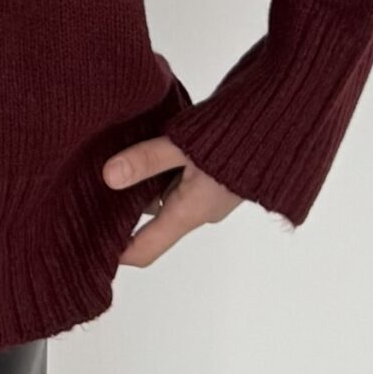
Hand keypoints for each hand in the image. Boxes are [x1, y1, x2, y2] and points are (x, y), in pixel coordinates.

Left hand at [101, 136, 242, 265]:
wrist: (285, 120)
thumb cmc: (241, 137)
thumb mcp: (185, 146)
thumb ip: (147, 160)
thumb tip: (107, 176)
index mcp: (190, 213)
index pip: (145, 250)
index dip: (115, 253)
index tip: (88, 247)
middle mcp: (199, 210)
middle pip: (150, 219)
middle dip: (122, 207)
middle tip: (88, 189)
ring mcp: (209, 193)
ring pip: (164, 195)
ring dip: (142, 182)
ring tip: (110, 162)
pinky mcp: (215, 174)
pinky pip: (179, 179)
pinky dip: (160, 169)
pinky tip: (143, 147)